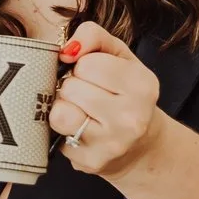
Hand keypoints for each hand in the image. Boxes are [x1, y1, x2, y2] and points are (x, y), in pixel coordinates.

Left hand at [47, 19, 167, 178]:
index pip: (87, 63)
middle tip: (88, 96)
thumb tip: (67, 49)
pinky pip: (56, 137)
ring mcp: (113, 143)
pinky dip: (62, 131)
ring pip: (59, 113)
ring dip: (63, 108)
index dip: (84, 66)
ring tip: (79, 111)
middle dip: (73, 87)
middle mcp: (132, 116)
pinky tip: (80, 132)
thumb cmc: (125, 94)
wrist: (141, 146)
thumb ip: (93, 36)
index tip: (95, 76)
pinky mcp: (92, 162)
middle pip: (71, 87)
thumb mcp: (119, 57)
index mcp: (142, 84)